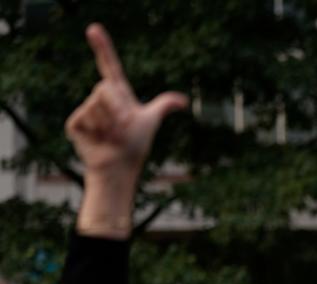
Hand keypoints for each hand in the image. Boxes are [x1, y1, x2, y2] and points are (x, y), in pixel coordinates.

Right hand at [65, 24, 186, 181]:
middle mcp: (100, 99)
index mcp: (117, 95)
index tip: (93, 29)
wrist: (121, 165)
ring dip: (111, 121)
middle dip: (119, 109)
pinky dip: (99, 128)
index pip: (109, 65)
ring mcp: (86, 110)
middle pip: (105, 88)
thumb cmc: (135, 144)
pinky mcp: (75, 123)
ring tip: (113, 135)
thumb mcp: (150, 120)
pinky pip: (86, 115)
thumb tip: (184, 101)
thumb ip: (163, 105)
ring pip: (97, 102)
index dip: (103, 47)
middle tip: (124, 126)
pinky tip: (100, 139)